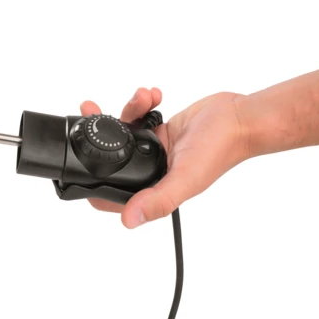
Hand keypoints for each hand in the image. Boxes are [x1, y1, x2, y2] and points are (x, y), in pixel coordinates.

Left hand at [81, 88, 249, 227]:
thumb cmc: (220, 150)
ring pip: (122, 132)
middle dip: (100, 133)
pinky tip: (152, 97)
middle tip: (92, 112)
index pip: (113, 195)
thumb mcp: (186, 179)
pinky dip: (141, 104)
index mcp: (154, 188)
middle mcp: (151, 171)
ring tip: (141, 100)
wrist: (239, 116)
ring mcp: (154, 150)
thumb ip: (158, 200)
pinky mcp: (159, 131)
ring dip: (126, 111)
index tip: (78, 159)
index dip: (92, 182)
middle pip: (111, 158)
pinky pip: (138, 117)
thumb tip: (128, 221)